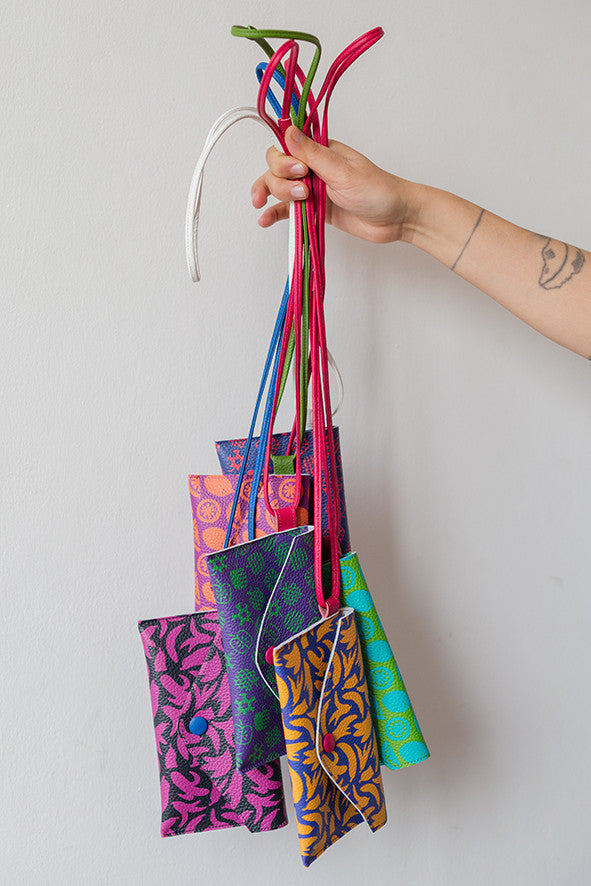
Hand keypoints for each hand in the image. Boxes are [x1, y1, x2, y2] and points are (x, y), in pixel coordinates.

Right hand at [251, 125, 420, 243]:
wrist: (395, 218)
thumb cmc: (377, 191)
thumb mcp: (343, 172)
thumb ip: (313, 155)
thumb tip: (288, 130)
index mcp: (320, 151)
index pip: (285, 147)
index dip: (284, 161)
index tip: (299, 172)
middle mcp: (312, 167)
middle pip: (277, 168)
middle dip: (281, 181)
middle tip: (304, 192)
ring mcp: (311, 189)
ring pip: (278, 188)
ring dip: (275, 195)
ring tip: (294, 206)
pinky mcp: (313, 210)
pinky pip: (286, 210)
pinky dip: (274, 213)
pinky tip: (265, 220)